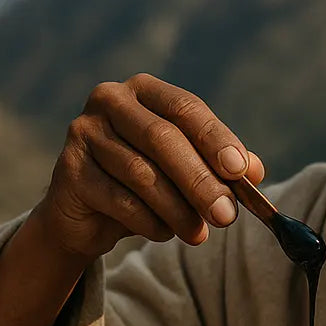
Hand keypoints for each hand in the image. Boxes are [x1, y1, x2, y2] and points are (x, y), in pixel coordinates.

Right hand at [33, 73, 265, 260]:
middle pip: (163, 139)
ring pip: (142, 175)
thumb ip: (223, 166)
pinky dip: (149, 222)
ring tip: (198, 234)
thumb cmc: (149, 183)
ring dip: (178, 210)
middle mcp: (110, 101)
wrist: (90, 213)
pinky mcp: (68, 171)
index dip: (215, 139)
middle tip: (226, 216)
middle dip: (200, 181)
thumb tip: (256, 171)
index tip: (240, 171)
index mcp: (145, 91)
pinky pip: (119, 200)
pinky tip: (164, 232)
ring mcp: (84, 133)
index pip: (186, 108)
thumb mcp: (190, 170)